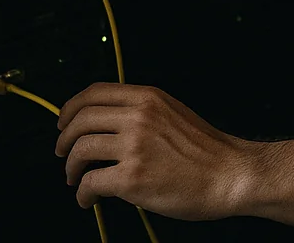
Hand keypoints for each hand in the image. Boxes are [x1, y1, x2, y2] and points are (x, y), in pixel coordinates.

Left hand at [55, 82, 253, 219]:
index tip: (63, 122)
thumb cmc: (207, 150)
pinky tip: (88, 200)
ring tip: (74, 179)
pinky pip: (91, 183)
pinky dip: (83, 194)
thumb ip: (144, 111)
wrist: (231, 174)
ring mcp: (134, 147)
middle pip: (80, 120)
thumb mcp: (174, 112)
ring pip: (80, 150)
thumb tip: (111, 122)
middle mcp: (138, 117)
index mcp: (148, 98)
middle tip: (62, 153)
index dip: (71, 107)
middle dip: (64, 139)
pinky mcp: (132, 179)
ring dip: (70, 167)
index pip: (94, 93)